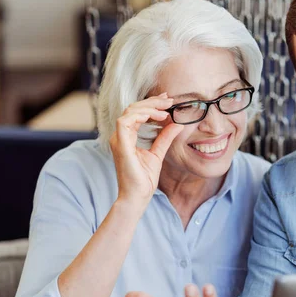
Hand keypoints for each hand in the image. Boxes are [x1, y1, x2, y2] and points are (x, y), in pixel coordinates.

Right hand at [110, 92, 183, 206]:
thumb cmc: (144, 179)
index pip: (137, 112)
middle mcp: (120, 136)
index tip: (168, 100)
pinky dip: (138, 116)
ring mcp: (118, 140)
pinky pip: (124, 122)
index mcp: (127, 136)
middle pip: (133, 108)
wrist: (138, 196)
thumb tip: (177, 123)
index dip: (152, 104)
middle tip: (169, 100)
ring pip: (129, 112)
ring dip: (148, 108)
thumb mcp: (158, 153)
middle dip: (152, 102)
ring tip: (164, 111)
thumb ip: (165, 137)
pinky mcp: (120, 145)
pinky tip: (152, 116)